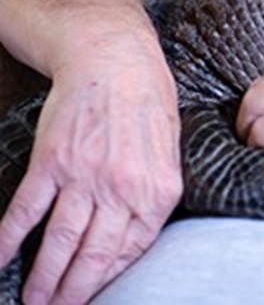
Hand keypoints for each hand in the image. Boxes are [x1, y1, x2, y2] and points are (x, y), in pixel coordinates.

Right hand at [0, 33, 182, 304]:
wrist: (116, 60)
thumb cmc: (147, 104)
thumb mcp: (168, 153)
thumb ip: (154, 194)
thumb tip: (134, 235)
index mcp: (157, 192)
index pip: (131, 251)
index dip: (108, 279)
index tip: (91, 297)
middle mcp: (122, 190)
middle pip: (94, 256)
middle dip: (73, 291)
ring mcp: (85, 178)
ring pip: (61, 241)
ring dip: (43, 276)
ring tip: (32, 301)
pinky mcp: (52, 162)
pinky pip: (27, 210)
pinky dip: (10, 238)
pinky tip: (0, 258)